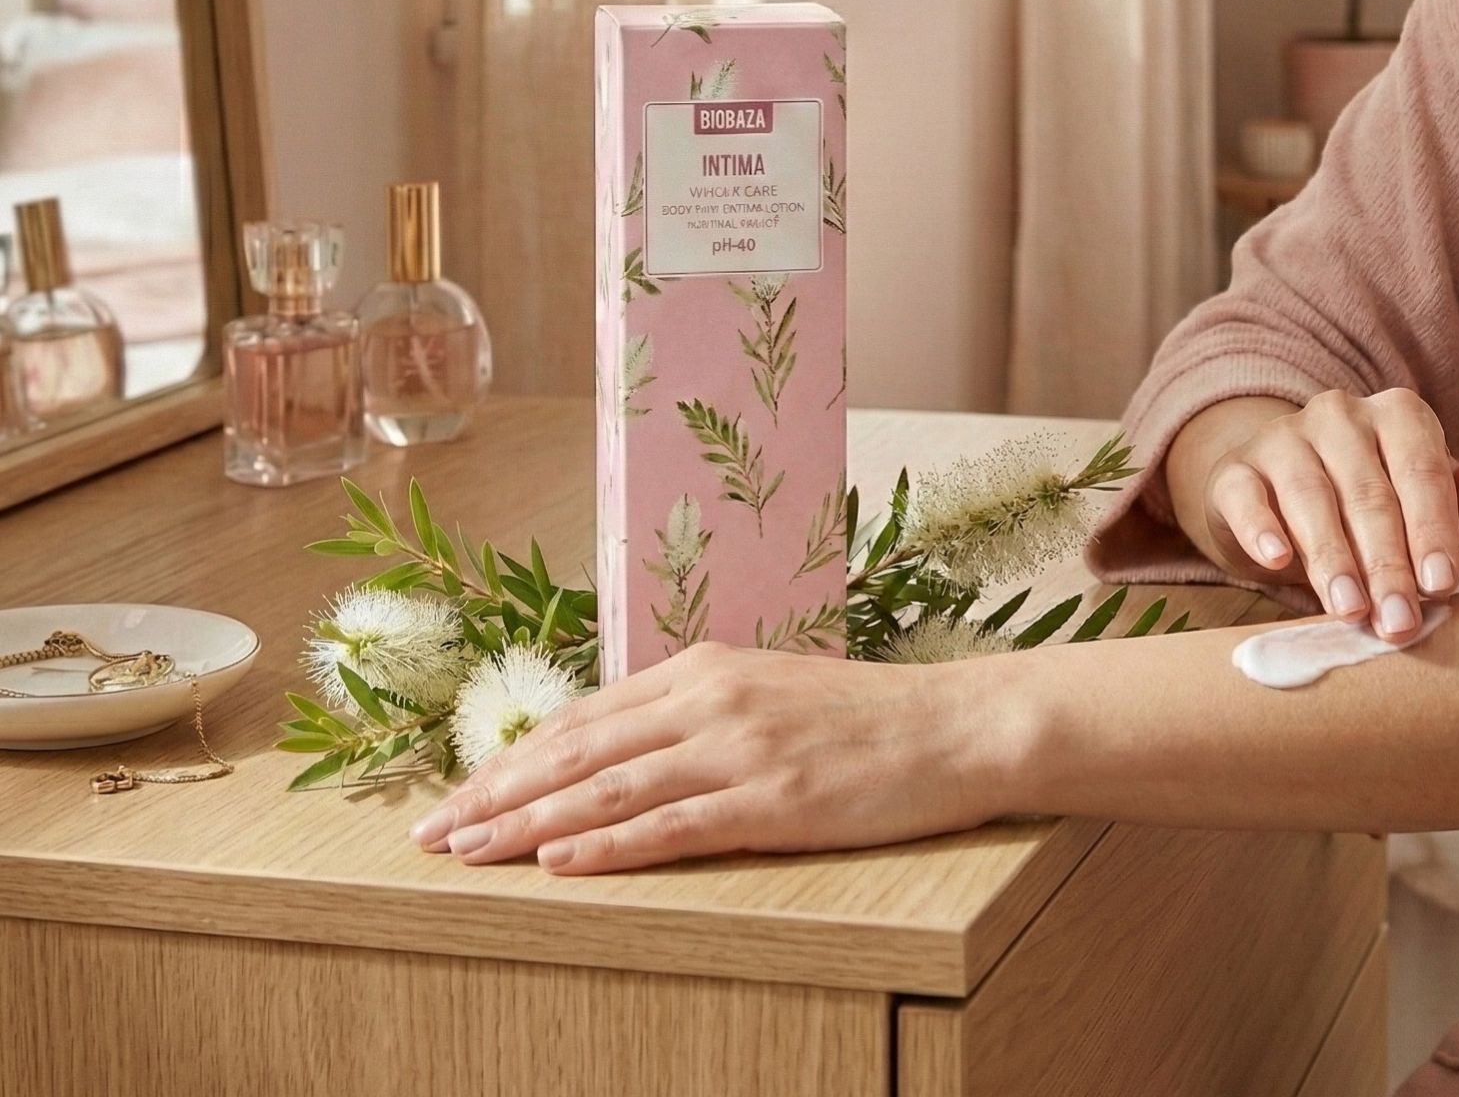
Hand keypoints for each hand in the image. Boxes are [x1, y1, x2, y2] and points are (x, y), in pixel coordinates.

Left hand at [407, 638, 1007, 873]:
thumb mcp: (772, 692)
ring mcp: (741, 747)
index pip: (585, 716)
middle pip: (579, 749)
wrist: (956, 725)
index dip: (514, 757)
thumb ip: (699, 712)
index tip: (458, 793)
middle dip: (496, 792)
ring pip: (609, 786)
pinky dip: (607, 844)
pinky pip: (672, 825)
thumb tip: (625, 750)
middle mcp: (712, 698)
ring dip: (528, 822)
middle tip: (431, 832)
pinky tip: (557, 862)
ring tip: (468, 850)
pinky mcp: (773, 799)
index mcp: (707, 668)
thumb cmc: (870, 718)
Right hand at [1198, 390, 1458, 642]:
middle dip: (1386, 562)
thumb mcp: (1433, 500)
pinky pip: (1244, 494)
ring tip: (1348, 608)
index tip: (1443, 583)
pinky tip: (1275, 561)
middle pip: (1368, 490)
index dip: (1434, 527)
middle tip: (1399, 622)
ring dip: (1330, 555)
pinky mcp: (1234, 470)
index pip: (1422, 468)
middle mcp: (1338, 414)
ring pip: (1308, 494)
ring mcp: (1282, 438)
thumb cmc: (1377, 507)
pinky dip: (1259, 528)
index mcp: (1397, 415)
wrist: (1281, 499)